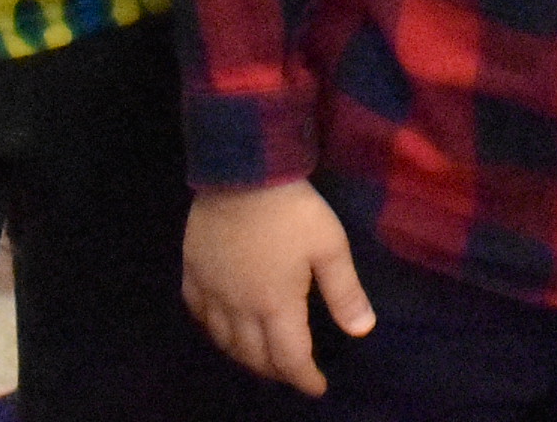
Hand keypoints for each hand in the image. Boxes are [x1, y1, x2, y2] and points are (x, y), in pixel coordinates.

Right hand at [184, 180, 371, 395]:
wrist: (242, 169)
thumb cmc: (292, 209)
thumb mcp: (330, 246)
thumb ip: (344, 291)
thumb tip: (362, 331)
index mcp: (276, 305)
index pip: (289, 358)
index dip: (304, 379)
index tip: (317, 387)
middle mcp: (239, 307)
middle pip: (253, 356)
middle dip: (275, 371)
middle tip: (291, 372)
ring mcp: (212, 289)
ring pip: (223, 340)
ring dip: (243, 356)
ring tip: (259, 356)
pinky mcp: (193, 270)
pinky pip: (198, 313)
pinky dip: (212, 329)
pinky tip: (221, 326)